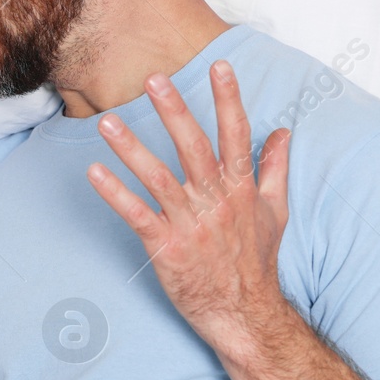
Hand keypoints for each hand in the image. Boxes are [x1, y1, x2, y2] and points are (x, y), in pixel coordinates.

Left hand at [86, 59, 291, 345]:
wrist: (245, 314)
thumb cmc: (255, 261)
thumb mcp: (275, 211)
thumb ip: (275, 168)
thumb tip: (283, 132)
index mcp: (240, 189)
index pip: (236, 135)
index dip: (228, 100)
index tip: (220, 66)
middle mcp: (215, 201)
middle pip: (194, 148)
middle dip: (175, 112)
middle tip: (154, 79)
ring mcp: (190, 224)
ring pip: (159, 178)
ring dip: (131, 149)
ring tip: (107, 122)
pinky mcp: (167, 247)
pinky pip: (137, 215)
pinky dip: (115, 194)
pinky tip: (95, 172)